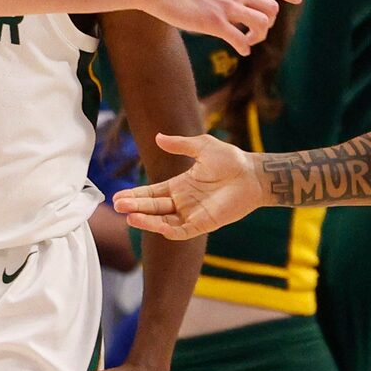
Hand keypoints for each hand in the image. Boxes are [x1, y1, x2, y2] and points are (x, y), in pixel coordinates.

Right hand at [111, 132, 270, 237]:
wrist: (252, 174)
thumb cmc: (231, 160)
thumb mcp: (202, 147)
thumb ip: (180, 145)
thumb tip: (157, 138)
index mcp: (179, 186)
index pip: (152, 193)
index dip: (135, 195)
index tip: (118, 196)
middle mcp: (183, 202)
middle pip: (153, 208)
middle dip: (135, 207)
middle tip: (117, 205)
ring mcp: (192, 214)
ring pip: (163, 221)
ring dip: (147, 220)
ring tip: (129, 215)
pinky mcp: (204, 224)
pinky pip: (182, 231)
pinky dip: (168, 230)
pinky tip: (157, 225)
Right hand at [137, 0, 299, 47]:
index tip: (298, 0)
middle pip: (270, 7)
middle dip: (269, 21)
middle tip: (256, 29)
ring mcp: (225, 7)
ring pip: (260, 24)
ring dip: (258, 36)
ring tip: (246, 41)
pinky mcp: (213, 22)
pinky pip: (239, 39)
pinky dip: (243, 47)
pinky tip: (239, 50)